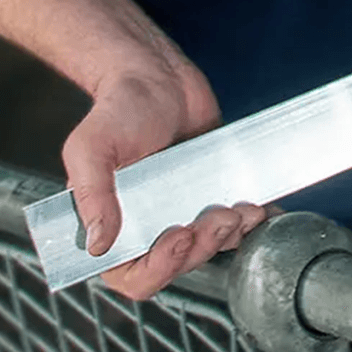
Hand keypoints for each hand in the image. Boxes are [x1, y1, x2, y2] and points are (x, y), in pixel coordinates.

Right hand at [61, 65, 268, 299]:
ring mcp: (180, 213)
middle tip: (220, 217)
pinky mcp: (210, 196)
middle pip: (179, 263)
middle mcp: (145, 225)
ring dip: (230, 235)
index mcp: (110, 222)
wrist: (158, 76)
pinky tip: (260, 209)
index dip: (159, 268)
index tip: (180, 236)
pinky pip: (233, 225)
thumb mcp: (92, 146)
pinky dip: (250, 223)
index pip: (131, 275)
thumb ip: (92, 193)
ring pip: (209, 248)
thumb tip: (98, 243)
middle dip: (203, 246)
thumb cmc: (119, 106)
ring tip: (242, 209)